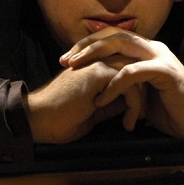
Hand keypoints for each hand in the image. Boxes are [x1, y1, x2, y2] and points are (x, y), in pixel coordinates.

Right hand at [27, 54, 144, 143]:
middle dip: (144, 95)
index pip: (127, 71)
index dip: (137, 92)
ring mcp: (97, 63)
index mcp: (95, 68)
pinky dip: (133, 105)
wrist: (39, 119)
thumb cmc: (60, 119)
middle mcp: (97, 61)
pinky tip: (126, 123)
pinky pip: (128, 84)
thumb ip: (110, 104)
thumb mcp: (93, 112)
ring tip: (134, 123)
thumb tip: (127, 106)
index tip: (136, 116)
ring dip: (140, 102)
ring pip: (135, 76)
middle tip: (142, 119)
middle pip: (135, 70)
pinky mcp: (97, 72)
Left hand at [60, 27, 183, 145]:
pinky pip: (132, 72)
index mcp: (147, 51)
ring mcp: (160, 57)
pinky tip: (101, 98)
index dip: (88, 45)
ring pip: (121, 45)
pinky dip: (114, 84)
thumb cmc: (174, 112)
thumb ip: (125, 88)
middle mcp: (153, 48)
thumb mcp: (142, 97)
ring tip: (76, 70)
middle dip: (85, 46)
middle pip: (112, 34)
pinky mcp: (165, 72)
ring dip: (95, 56)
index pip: (112, 37)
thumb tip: (99, 92)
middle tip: (65, 60)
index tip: (67, 58)